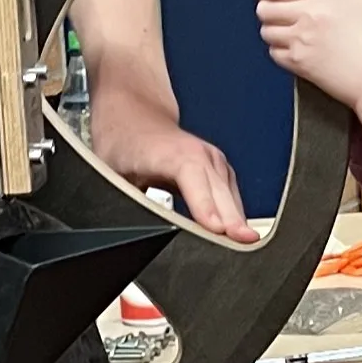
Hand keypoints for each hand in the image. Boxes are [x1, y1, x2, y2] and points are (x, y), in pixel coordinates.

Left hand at [86, 74, 256, 245]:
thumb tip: (131, 231)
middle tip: (245, 246)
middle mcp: (198, 154)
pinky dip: (235, 215)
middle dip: (232, 222)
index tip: (217, 228)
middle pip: (219, 192)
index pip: (192, 177)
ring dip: (238, 221)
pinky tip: (238, 235)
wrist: (135, 115)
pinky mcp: (219, 169)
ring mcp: (212, 159)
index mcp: (169, 153)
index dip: (204, 204)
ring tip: (247, 247)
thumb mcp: (114, 174)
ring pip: (229, 195)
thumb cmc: (125, 144)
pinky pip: (231, 196)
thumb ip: (126, 201)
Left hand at [250, 0, 361, 119]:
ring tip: (288, 35)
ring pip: (266, 29)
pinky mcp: (298, 61)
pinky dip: (281, 52)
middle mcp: (310, 12)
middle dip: (269, 10)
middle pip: (265, 5)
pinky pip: (273, 52)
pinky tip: (296, 52)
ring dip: (274, 31)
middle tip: (278, 16)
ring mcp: (302, 37)